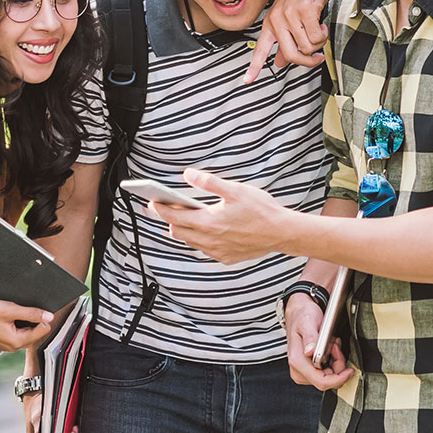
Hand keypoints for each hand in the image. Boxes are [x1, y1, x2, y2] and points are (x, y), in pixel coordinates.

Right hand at [0, 298, 53, 351]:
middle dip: (34, 319)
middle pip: (36, 332)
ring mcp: (7, 344)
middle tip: (23, 308)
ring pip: (26, 331)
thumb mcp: (9, 309)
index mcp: (16, 342)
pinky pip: (17, 332)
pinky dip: (17, 323)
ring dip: (25, 320)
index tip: (37, 308)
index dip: (43, 317)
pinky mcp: (2, 339)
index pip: (43, 330)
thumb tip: (49, 316)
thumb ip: (31, 313)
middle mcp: (13, 346)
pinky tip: (9, 315)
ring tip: (13, 311)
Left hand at [160, 169, 295, 264]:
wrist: (281, 232)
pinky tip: (206, 230)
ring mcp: (217, 251)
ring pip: (190, 242)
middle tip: (166, 207)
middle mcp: (210, 240)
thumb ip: (209, 182)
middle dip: (169, 219)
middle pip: (178, 231)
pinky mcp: (226, 257)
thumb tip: (189, 175)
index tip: (151, 202)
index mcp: (209, 222)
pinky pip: (205, 249)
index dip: (160, 209)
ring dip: (184, 230)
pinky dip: (199, 239)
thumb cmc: (261, 210)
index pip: (174, 217)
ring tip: (184, 217)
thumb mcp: (235, 190)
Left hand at [246, 0, 336, 82]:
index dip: (254, 67)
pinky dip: (323, 34)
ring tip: (319, 29)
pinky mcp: (305, 11)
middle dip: (308, 61)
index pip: (260, 49)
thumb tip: (279, 62)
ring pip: (307, 47)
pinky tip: (322, 24)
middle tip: (317, 58)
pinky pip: (316, 37)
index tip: (246, 81)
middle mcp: (278, 19)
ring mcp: (290, 15)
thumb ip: (284, 40)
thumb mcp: (290, 16)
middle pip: (291, 56)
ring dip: (319, 43)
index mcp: (271, 22)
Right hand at [284, 295, 354, 390]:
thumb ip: (310, 338)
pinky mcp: (308, 370)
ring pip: (329, 377)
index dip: (339, 379)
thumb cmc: (302, 316)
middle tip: (335, 345)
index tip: (350, 370)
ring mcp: (303, 372)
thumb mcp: (308, 322)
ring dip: (335, 362)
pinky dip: (332, 362)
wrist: (298, 313)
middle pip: (328, 380)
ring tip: (332, 344)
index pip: (322, 382)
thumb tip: (310, 352)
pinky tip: (330, 349)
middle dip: (338, 365)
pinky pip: (327, 373)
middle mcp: (299, 371)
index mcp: (298, 362)